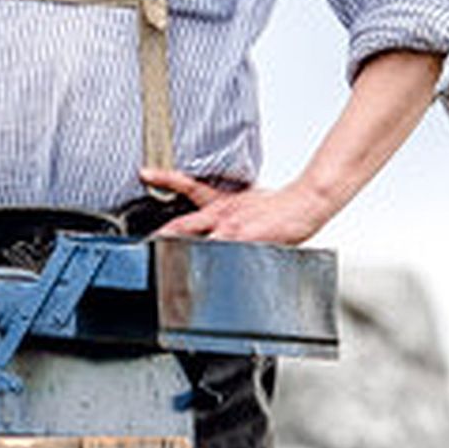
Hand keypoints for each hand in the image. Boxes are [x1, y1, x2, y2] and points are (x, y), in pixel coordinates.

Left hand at [139, 169, 331, 247]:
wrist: (304, 204)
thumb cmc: (277, 208)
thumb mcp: (245, 201)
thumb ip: (226, 212)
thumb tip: (212, 225)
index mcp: (221, 203)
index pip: (187, 185)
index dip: (165, 178)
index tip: (145, 173)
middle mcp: (222, 214)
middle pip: (183, 224)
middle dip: (163, 235)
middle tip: (145, 243)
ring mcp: (231, 227)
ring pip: (197, 241)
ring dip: (180, 253)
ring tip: (162, 264)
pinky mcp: (244, 238)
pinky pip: (220, 253)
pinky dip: (209, 263)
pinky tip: (199, 274)